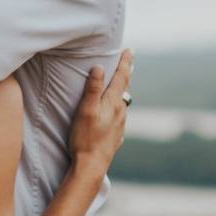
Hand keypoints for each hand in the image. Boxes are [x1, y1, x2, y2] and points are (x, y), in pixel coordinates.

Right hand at [69, 49, 132, 175]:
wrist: (92, 165)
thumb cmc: (85, 138)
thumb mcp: (85, 111)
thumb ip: (92, 89)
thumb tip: (99, 67)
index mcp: (113, 103)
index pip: (121, 77)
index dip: (124, 62)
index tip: (129, 50)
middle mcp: (120, 112)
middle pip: (125, 88)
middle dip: (126, 74)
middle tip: (128, 62)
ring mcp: (120, 124)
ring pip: (123, 102)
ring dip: (122, 90)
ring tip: (121, 84)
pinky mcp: (116, 135)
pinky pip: (120, 116)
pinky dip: (118, 108)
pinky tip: (115, 113)